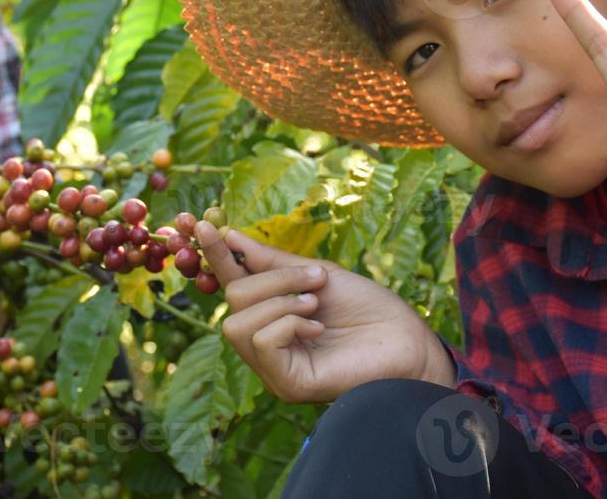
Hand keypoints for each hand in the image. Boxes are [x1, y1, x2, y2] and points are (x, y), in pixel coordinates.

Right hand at [196, 221, 455, 403]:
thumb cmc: (368, 307)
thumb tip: (230, 235)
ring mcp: (273, 366)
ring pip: (239, 322)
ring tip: (316, 305)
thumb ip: (271, 261)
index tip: (199, 223)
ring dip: (282, 301)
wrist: (406, 337)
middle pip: (232, 299)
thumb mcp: (317, 273)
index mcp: (271, 313)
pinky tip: (316, 328)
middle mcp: (265, 342)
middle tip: (316, 280)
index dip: (215, 254)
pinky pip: (260, 342)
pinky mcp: (285, 384)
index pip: (231, 282)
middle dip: (274, 280)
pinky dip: (288, 324)